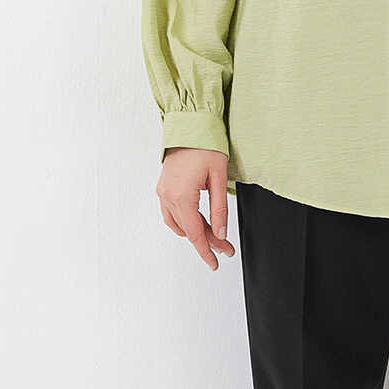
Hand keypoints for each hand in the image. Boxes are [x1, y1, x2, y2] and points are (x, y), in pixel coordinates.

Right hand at [156, 147, 234, 269]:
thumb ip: (219, 210)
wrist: (189, 125)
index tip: (215, 263)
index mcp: (181, 196)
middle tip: (226, 249)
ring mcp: (163, 191)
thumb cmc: (205, 146)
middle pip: (188, 230)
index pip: (195, 233)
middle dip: (207, 241)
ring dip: (196, 231)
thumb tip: (220, 233)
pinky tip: (197, 223)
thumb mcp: (218, 179)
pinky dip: (184, 221)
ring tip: (215, 235)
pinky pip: (171, 212)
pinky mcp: (163, 186)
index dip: (206, 251)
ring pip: (179, 223)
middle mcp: (168, 196)